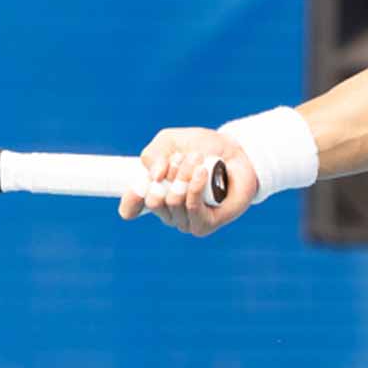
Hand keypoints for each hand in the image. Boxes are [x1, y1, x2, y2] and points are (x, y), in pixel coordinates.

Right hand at [116, 126, 257, 235]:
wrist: (237, 152)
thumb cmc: (203, 148)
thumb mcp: (172, 141)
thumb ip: (153, 153)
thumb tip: (154, 177)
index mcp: (155, 194)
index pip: (130, 208)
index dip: (130, 199)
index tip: (141, 182)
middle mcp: (168, 212)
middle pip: (153, 201)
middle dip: (168, 173)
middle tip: (184, 158)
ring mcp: (185, 221)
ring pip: (173, 202)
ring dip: (185, 175)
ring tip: (198, 160)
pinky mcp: (204, 225)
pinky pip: (191, 208)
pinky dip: (195, 187)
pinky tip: (202, 173)